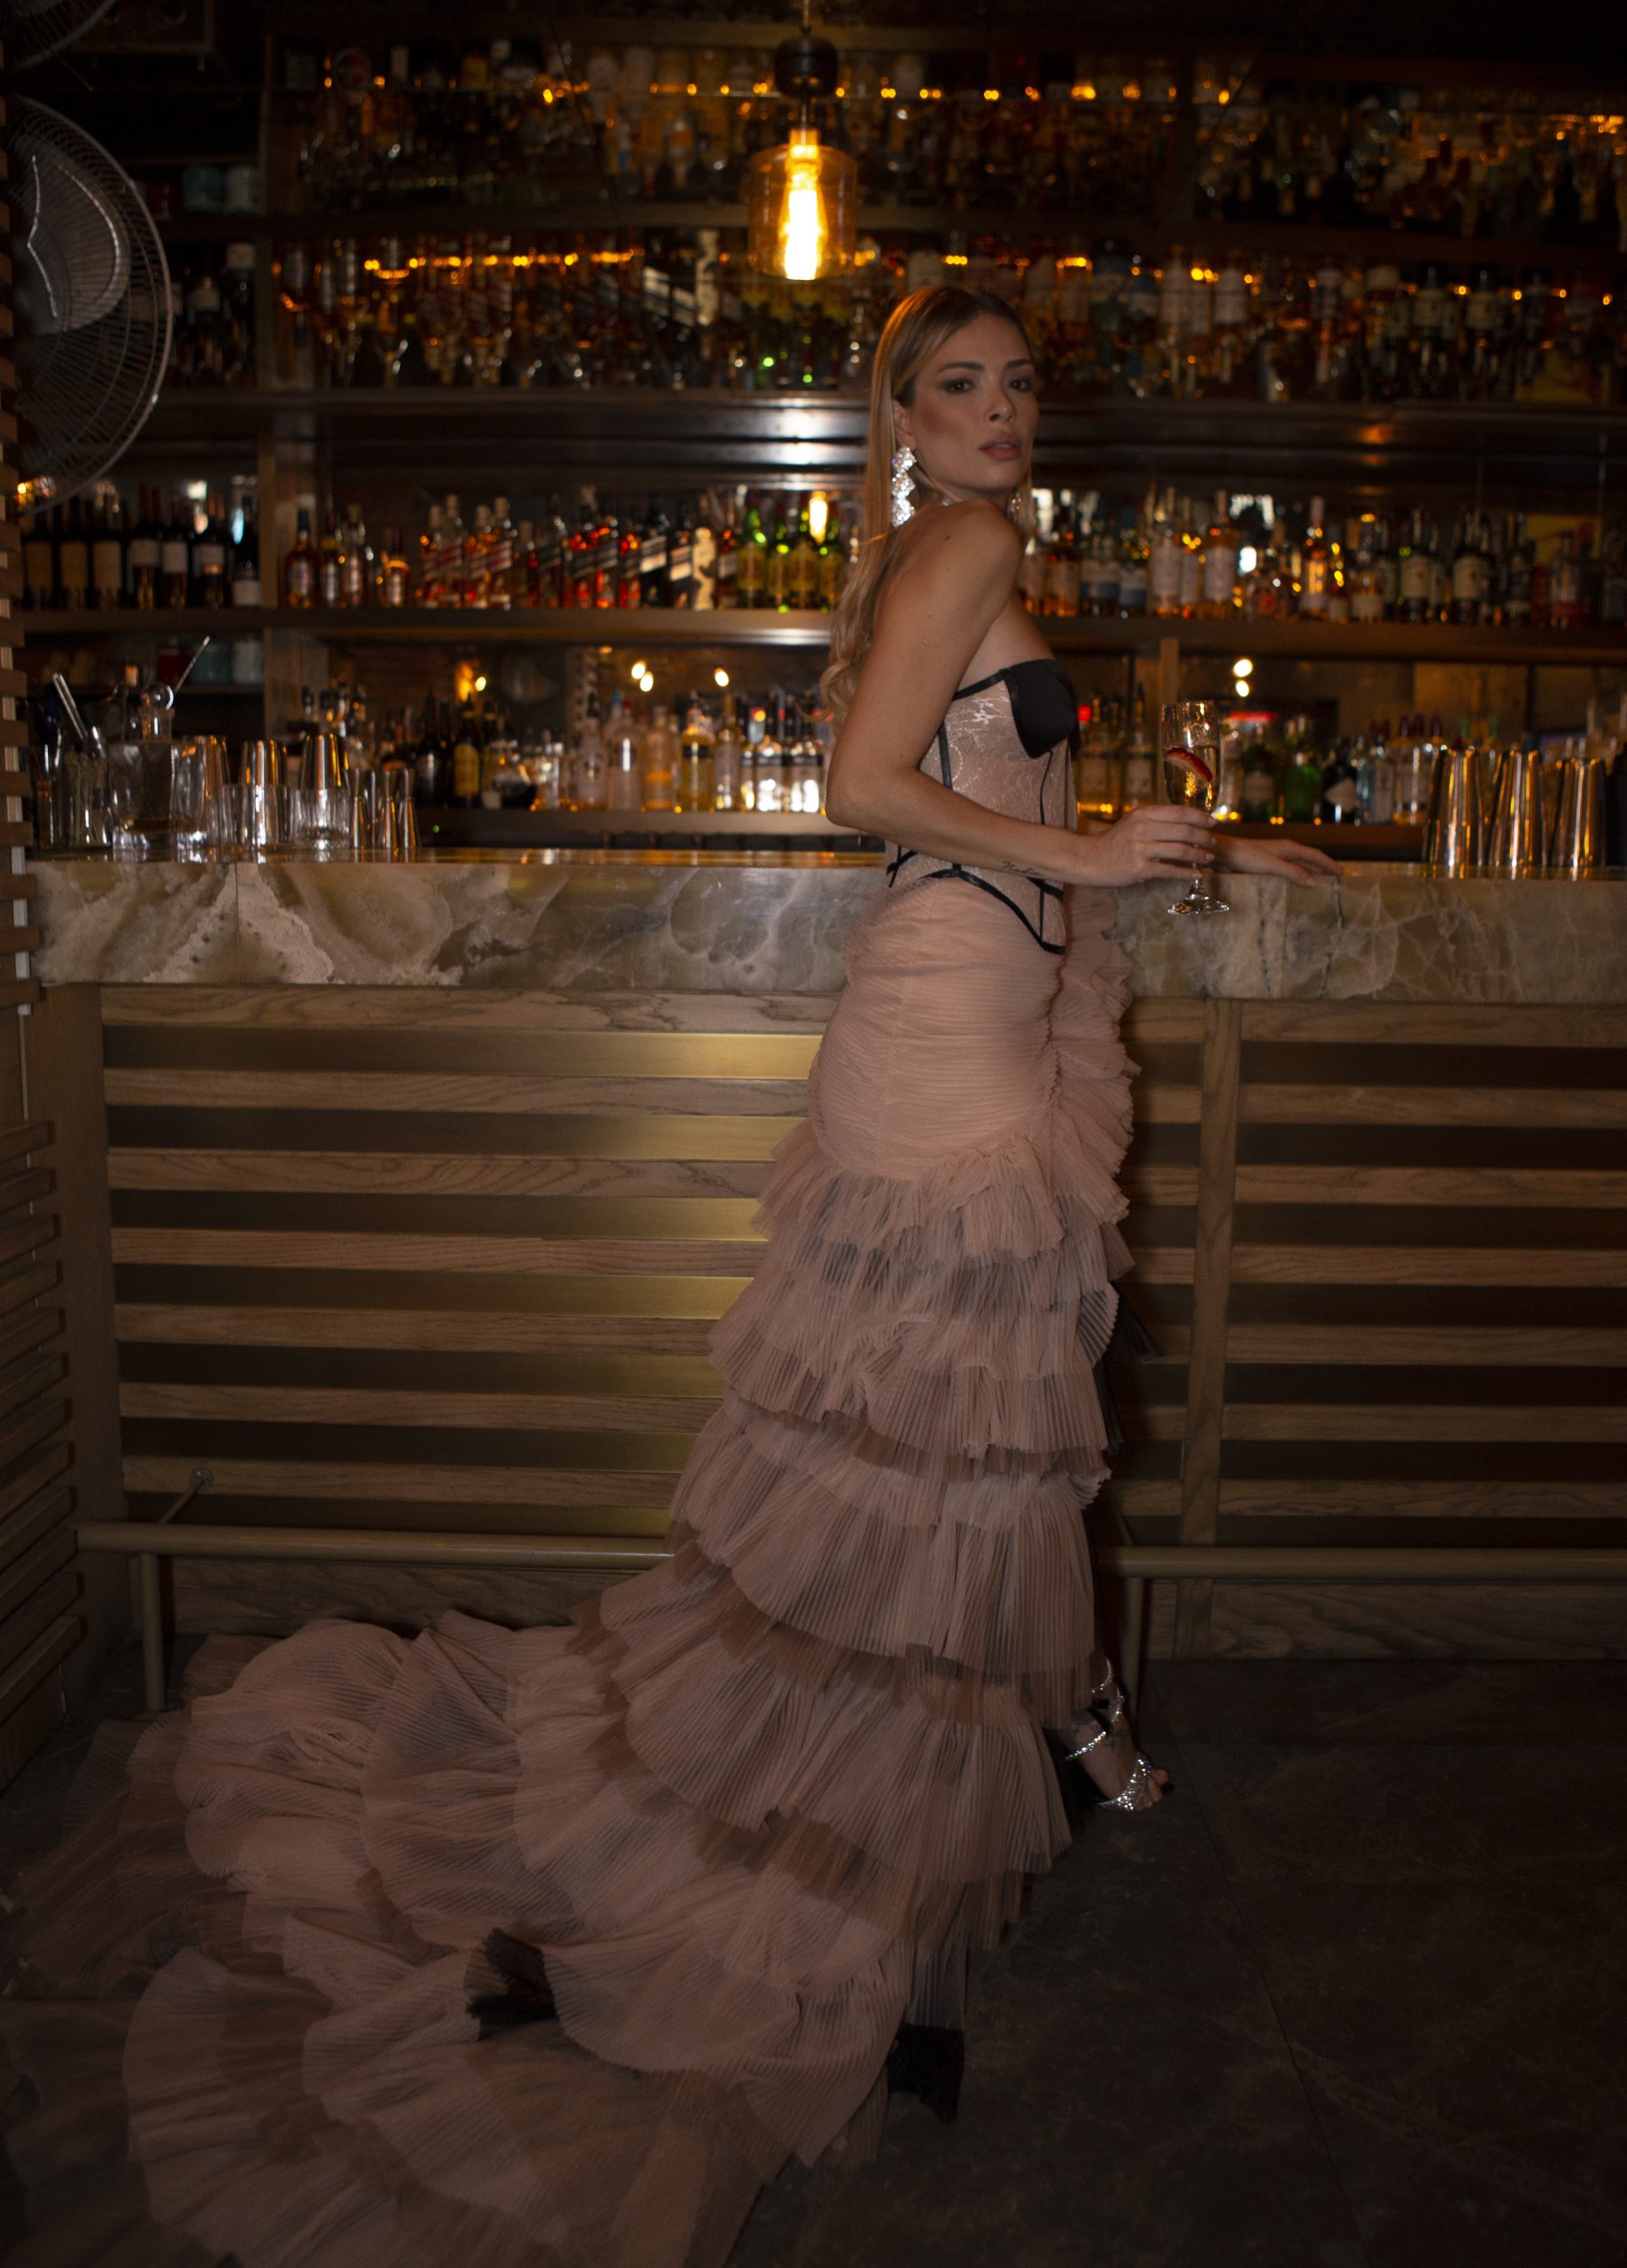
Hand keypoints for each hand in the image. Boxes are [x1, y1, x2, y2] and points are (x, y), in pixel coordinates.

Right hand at [1073, 803, 1217, 887]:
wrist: (1088, 859)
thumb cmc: (1113, 842)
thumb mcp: (1133, 823)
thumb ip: (1155, 821)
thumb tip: (1184, 824)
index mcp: (1143, 814)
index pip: (1179, 812)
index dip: (1200, 817)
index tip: (1212, 822)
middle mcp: (1143, 828)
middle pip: (1184, 831)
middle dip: (1203, 837)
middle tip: (1213, 843)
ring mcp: (1141, 849)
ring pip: (1180, 851)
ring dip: (1199, 855)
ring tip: (1208, 858)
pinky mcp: (1139, 869)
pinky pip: (1170, 871)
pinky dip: (1186, 873)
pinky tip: (1196, 874)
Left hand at [1215, 833, 1342, 884]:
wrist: (1223, 854)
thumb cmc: (1246, 857)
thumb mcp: (1272, 866)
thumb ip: (1292, 872)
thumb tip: (1315, 882)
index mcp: (1289, 848)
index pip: (1315, 856)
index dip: (1329, 864)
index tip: (1342, 872)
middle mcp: (1284, 851)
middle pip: (1309, 859)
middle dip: (1323, 867)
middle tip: (1337, 878)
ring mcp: (1275, 858)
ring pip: (1299, 865)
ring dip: (1311, 872)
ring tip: (1322, 881)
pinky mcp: (1265, 866)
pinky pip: (1288, 871)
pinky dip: (1297, 877)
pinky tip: (1295, 885)